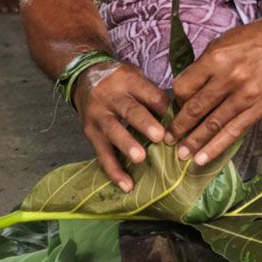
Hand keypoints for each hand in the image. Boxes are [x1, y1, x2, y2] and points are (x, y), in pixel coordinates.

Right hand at [73, 61, 170, 191]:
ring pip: (113, 131)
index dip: (162, 105)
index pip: (147, 91)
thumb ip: (153, 94)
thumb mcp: (135, 76)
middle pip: (129, 110)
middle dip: (144, 123)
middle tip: (159, 136)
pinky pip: (102, 154)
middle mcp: (111, 97)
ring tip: (140, 158)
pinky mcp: (91, 134)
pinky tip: (126, 185)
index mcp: (127, 80)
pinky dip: (114, 171)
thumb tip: (177, 117)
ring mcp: (98, 116)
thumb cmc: (119, 81)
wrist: (84, 78)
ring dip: (127, 145)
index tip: (178, 118)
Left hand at [167, 14, 261, 165]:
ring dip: (194, 141)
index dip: (176, 99)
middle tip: (166, 139)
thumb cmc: (255, 37)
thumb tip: (188, 88)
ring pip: (213, 124)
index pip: (184, 86)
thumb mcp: (224, 41)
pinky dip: (216, 146)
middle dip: (179, 127)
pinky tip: (203, 157)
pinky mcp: (260, 107)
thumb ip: (205, 64)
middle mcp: (229, 77)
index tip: (176, 106)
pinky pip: (234, 131)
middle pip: (196, 108)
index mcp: (216, 57)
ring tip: (181, 154)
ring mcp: (246, 95)